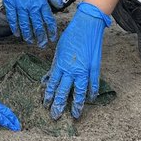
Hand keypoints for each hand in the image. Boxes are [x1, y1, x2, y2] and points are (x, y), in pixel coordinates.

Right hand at [0, 0, 58, 45]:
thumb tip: (59, 5)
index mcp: (40, 0)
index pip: (48, 19)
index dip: (51, 30)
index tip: (52, 37)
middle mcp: (30, 5)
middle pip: (37, 25)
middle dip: (41, 36)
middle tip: (43, 44)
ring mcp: (18, 5)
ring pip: (24, 25)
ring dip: (28, 35)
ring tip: (31, 41)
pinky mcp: (9, 3)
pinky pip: (12, 19)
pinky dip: (15, 27)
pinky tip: (17, 33)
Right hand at [0, 76, 20, 130]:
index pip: (0, 109)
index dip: (7, 114)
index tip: (12, 120)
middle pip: (4, 111)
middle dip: (12, 118)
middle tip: (18, 126)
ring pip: (4, 114)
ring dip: (10, 121)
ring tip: (16, 127)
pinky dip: (6, 121)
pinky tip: (10, 125)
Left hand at [43, 2, 111, 119]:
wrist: (87, 25)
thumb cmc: (71, 36)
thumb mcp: (59, 50)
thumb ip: (55, 65)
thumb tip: (49, 77)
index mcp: (61, 64)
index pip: (53, 84)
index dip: (49, 95)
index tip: (46, 104)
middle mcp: (71, 69)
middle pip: (64, 91)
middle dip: (59, 104)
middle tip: (55, 116)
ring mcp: (84, 70)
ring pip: (79, 91)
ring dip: (76, 104)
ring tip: (74, 114)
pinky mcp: (94, 67)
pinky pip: (93, 83)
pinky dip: (92, 92)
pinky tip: (91, 99)